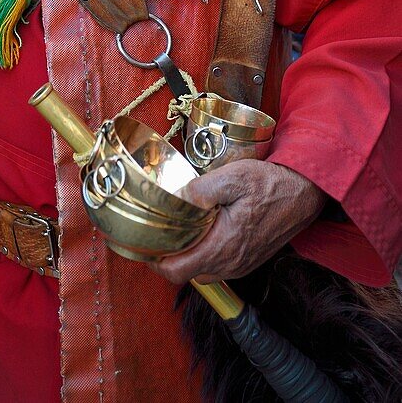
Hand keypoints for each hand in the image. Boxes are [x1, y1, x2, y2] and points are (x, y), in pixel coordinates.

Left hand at [148, 159, 326, 285]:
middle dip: (168, 258)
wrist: (304, 192)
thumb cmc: (270, 183)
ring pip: (202, 271)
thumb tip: (175, 198)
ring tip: (175, 231)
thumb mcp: (233, 177)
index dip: (156, 262)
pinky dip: (203, 255)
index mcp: (223, 247)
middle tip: (157, 232)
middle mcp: (232, 264)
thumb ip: (201, 190)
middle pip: (187, 274)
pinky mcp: (249, 259)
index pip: (178, 272)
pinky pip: (218, 266)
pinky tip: (201, 232)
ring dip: (187, 257)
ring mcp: (242, 265)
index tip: (145, 243)